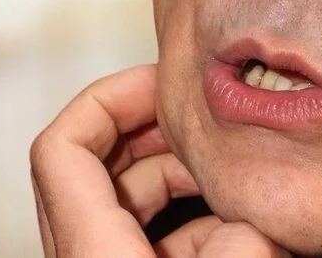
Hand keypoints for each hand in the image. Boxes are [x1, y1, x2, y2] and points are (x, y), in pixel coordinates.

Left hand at [30, 64, 290, 256]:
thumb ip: (242, 227)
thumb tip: (260, 205)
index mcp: (91, 249)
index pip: (61, 146)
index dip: (109, 96)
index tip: (163, 82)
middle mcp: (87, 257)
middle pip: (96, 164)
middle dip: (153, 128)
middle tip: (201, 113)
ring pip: (128, 202)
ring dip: (178, 173)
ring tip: (231, 165)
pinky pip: (152, 238)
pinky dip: (192, 219)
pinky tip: (241, 219)